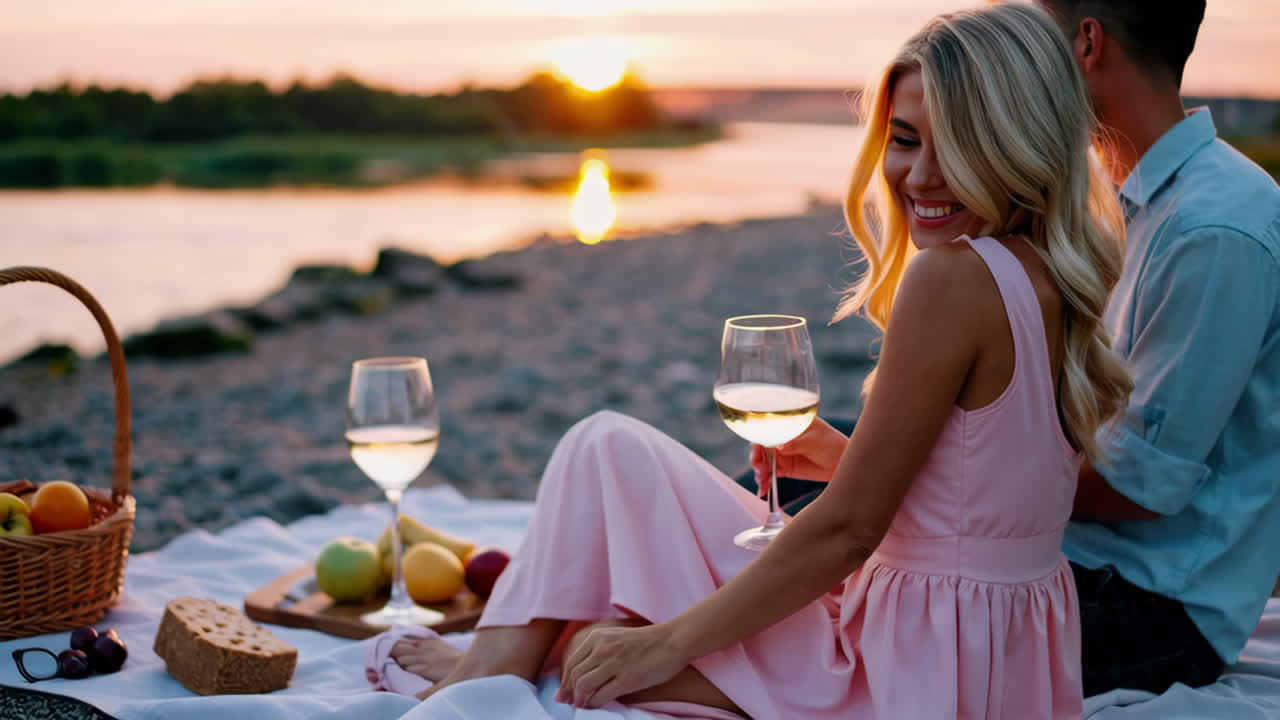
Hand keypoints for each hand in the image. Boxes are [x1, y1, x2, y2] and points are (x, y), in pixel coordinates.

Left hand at [557, 623, 687, 708]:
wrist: (673, 640)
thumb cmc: (647, 642)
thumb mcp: (616, 638)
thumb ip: (598, 652)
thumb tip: (581, 674)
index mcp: (598, 637)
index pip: (571, 663)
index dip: (565, 682)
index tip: (565, 694)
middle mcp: (602, 648)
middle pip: (574, 676)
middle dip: (570, 693)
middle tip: (573, 703)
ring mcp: (614, 663)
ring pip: (583, 686)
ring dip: (581, 700)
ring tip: (585, 705)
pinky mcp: (627, 679)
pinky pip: (601, 696)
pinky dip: (595, 703)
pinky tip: (598, 705)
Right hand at [749, 417, 846, 496]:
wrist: (842, 461)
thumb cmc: (831, 443)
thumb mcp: (815, 440)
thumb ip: (797, 443)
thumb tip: (779, 447)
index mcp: (786, 424)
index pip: (766, 429)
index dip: (758, 438)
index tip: (757, 449)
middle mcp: (780, 438)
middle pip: (760, 447)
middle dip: (756, 458)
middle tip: (760, 468)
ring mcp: (781, 454)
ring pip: (763, 462)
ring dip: (759, 472)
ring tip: (762, 481)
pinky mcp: (783, 468)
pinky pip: (770, 475)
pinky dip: (765, 482)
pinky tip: (763, 490)